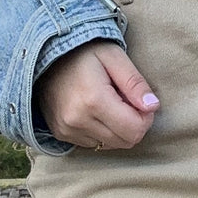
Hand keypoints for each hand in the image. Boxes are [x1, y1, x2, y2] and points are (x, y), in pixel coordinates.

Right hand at [36, 40, 159, 150]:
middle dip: (134, 124)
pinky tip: (97, 111)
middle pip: (124, 141)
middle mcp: (77, 120)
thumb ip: (134, 83)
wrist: (45, 54)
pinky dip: (102, 131)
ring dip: (117, 128)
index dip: (146, 117)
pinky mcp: (61, 134)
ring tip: (110, 103)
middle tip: (128, 101)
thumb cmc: (84, 52)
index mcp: (94, 100)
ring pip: (110, 145)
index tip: (142, 101)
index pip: (134, 129)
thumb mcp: (114, 57)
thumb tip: (153, 107)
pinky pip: (93, 144)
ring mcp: (67, 129)